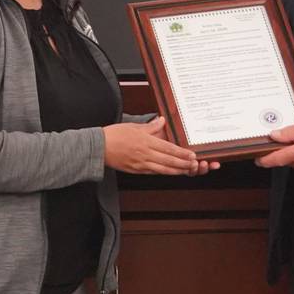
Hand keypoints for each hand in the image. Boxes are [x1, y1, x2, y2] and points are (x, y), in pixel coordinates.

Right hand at [103, 117, 217, 175]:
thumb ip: (150, 126)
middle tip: (194, 164)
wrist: (99, 148)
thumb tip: (162, 120)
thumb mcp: (133, 126)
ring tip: (186, 171)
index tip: (192, 154)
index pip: (168, 148)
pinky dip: (163, 173)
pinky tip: (170, 172)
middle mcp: (145, 154)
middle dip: (183, 164)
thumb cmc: (114, 135)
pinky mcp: (136, 170)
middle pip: (168, 161)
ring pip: (163, 170)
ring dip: (176, 171)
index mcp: (146, 141)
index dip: (182, 153)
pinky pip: (153, 172)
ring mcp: (141, 164)